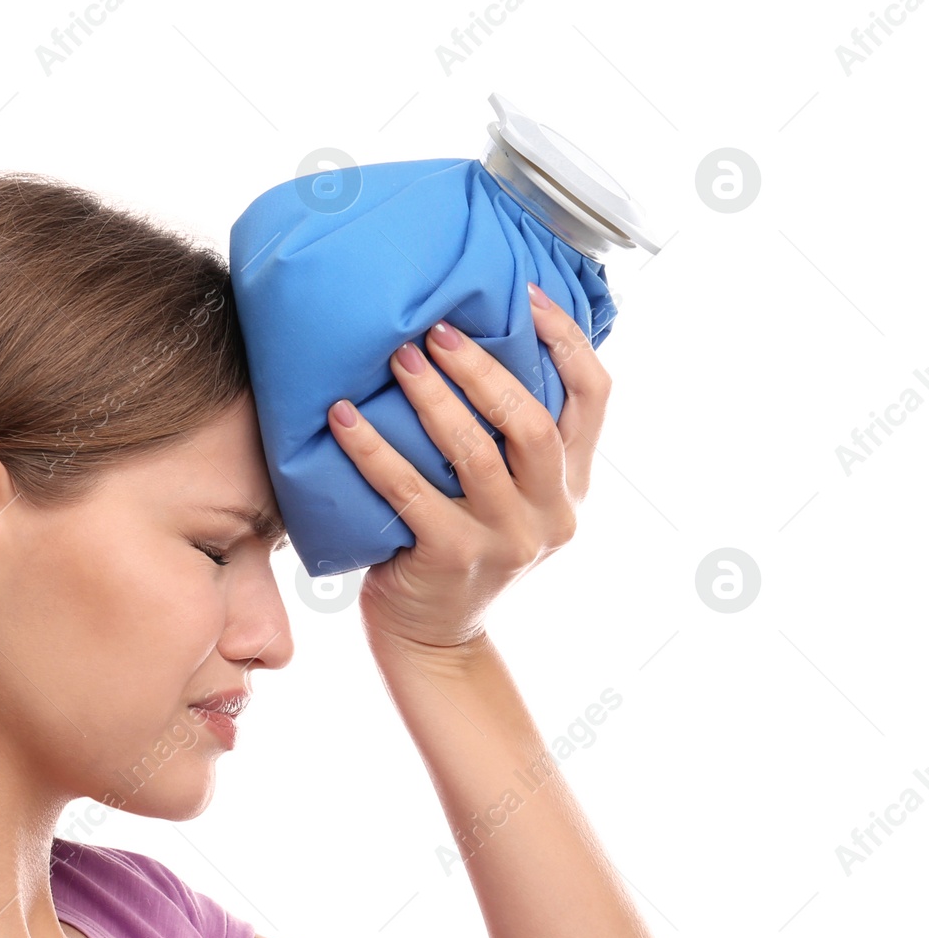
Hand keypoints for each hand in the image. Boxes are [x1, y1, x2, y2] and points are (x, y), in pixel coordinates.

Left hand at [326, 283, 609, 652]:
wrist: (433, 639)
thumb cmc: (458, 552)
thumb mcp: (508, 501)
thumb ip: (511, 445)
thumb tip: (474, 347)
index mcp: (571, 486)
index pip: (594, 397)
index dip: (566, 341)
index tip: (528, 298)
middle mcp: (551, 512)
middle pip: (532, 421)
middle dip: (484, 368)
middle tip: (440, 331)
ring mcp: (506, 540)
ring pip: (475, 453)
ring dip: (432, 399)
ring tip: (399, 358)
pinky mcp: (453, 559)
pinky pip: (410, 491)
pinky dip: (373, 450)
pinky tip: (343, 420)